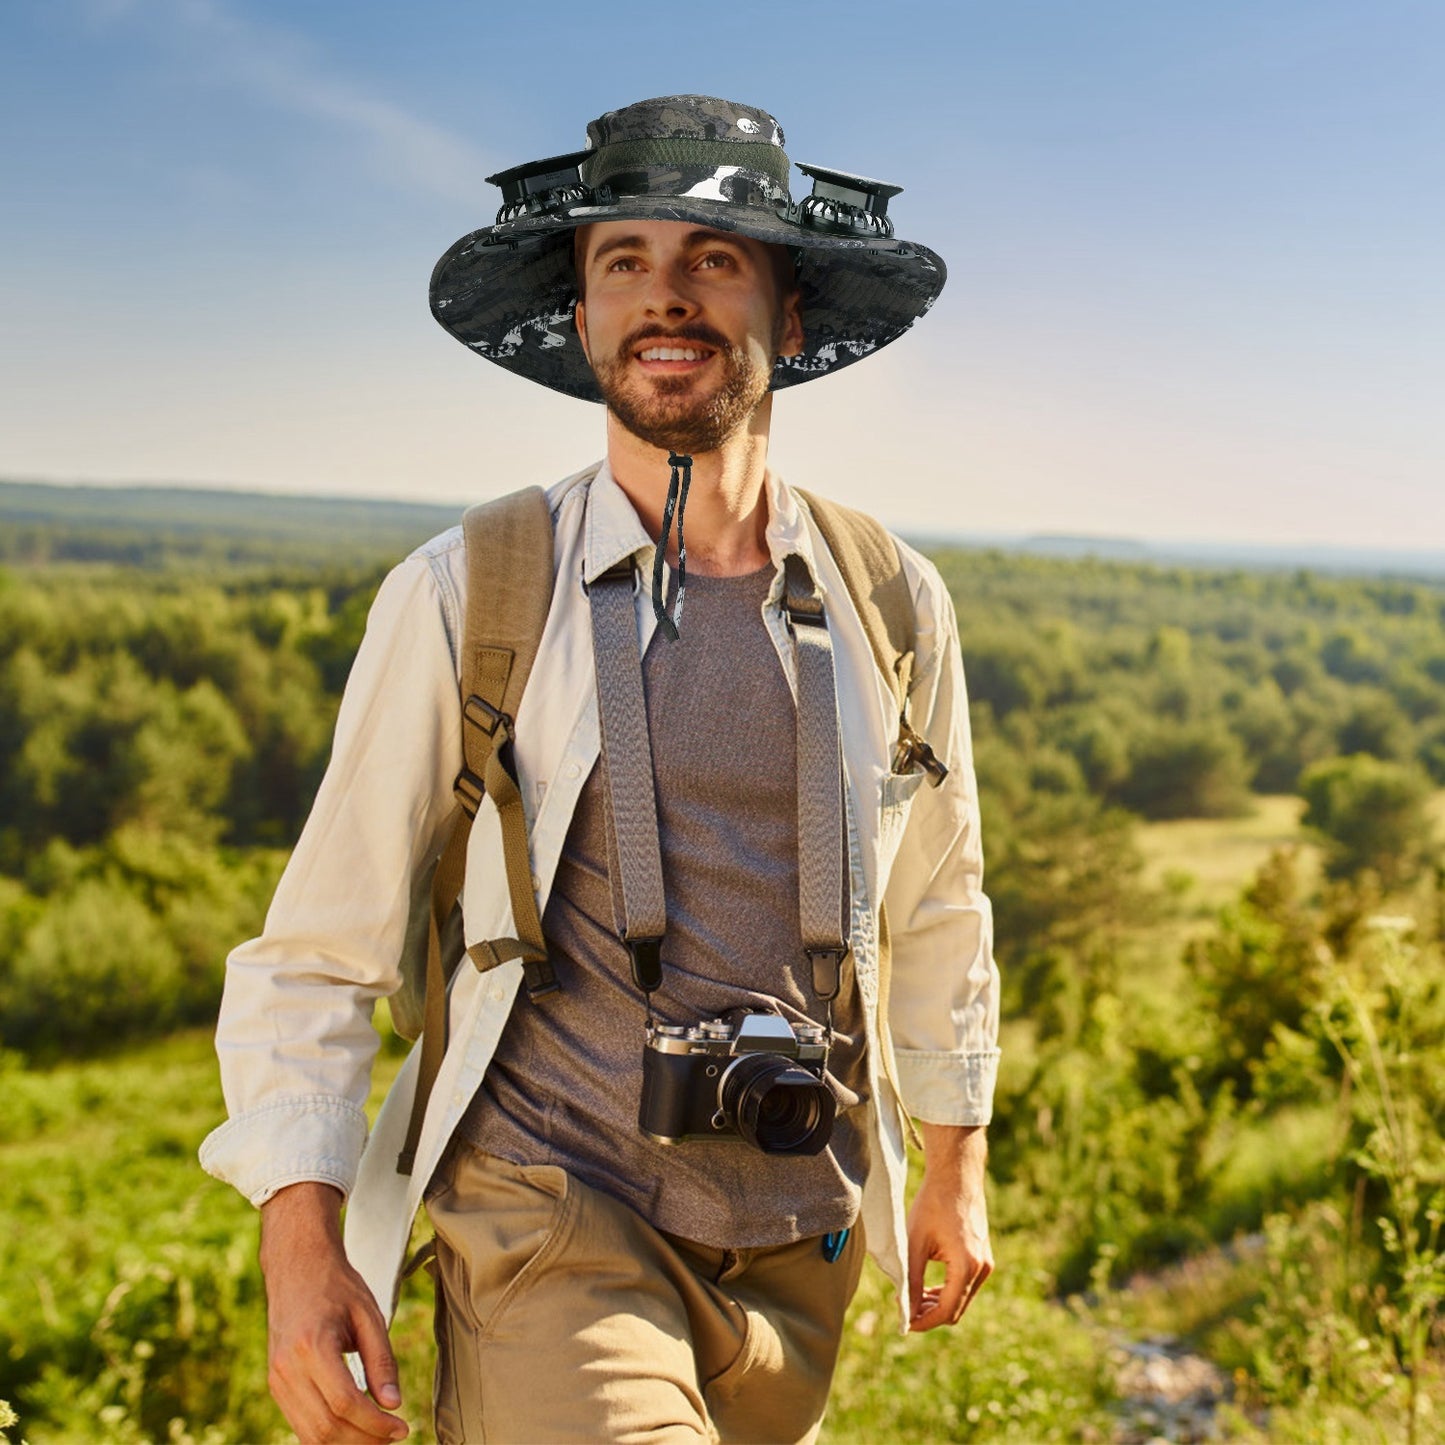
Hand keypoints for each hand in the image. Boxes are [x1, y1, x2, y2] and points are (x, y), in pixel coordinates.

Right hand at [260, 1182, 408, 1442]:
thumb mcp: (368, 1314)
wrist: (296, 1266)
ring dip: (346, 1444)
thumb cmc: (336, 1286)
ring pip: (310, 1434)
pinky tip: (355, 1431)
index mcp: (312, 1346)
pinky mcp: (276, 1385)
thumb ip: (381, 1360)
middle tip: (394, 1436)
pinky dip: (327, 1436)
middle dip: (364, 1440)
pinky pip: (300, 1425)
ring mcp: (277, 1380)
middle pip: (326, 1427)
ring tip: (378, 1438)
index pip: (344, 1403)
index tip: (402, 1426)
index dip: (375, 1423)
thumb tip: (393, 1404)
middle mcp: (287, 1369)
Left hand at [906, 1124, 992, 1331]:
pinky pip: (967, 1285)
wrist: (957, 1177)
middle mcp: (982, 1268)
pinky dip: (949, 1291)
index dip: (924, 1321)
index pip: (947, 1310)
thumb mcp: (916, 1242)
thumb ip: (912, 1280)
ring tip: (914, 1301)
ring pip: (962, 1299)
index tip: (905, 1325)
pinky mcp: (985, 1257)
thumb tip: (906, 1310)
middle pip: (957, 1309)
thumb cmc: (933, 1204)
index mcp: (967, 1266)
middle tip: (906, 1313)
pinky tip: (929, 1289)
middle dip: (931, 1315)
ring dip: (940, 1304)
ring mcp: (986, 1263)